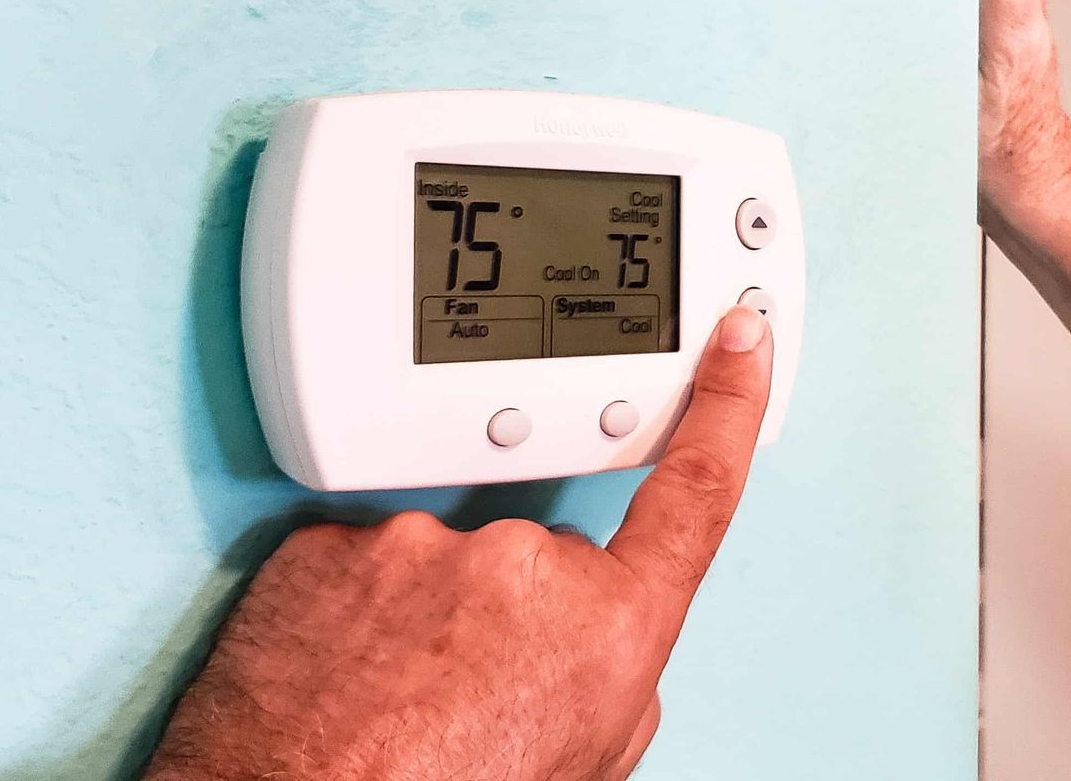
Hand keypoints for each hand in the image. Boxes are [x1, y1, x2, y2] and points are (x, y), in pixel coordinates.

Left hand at [144, 304, 774, 780]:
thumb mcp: (582, 768)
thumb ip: (613, 679)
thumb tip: (594, 649)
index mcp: (607, 626)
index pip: (695, 491)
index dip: (729, 404)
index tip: (740, 333)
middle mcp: (523, 567)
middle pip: (543, 562)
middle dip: (515, 618)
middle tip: (468, 703)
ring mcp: (421, 546)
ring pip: (443, 566)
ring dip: (425, 623)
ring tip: (390, 707)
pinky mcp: (329, 545)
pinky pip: (361, 569)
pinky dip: (353, 618)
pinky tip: (339, 682)